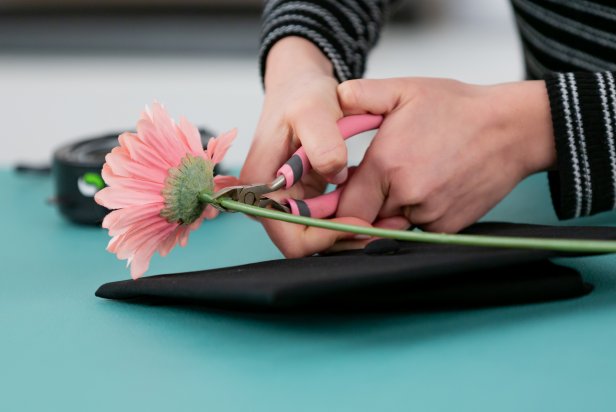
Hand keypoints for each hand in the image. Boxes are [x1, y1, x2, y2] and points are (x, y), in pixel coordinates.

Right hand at [241, 37, 376, 256]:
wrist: (301, 88)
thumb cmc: (300, 96)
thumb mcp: (312, 109)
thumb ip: (322, 141)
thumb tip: (335, 172)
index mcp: (260, 186)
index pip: (291, 235)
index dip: (326, 236)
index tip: (360, 221)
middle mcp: (268, 200)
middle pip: (305, 242)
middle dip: (343, 238)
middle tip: (382, 226)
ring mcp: (285, 201)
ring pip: (318, 236)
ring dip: (350, 231)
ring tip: (385, 219)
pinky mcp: (303, 199)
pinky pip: (326, 221)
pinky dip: (350, 219)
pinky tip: (374, 209)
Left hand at [336, 77, 556, 232]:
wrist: (511, 129)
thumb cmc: (458, 109)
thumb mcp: (404, 90)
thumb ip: (360, 95)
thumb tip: (333, 101)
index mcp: (387, 164)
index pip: (345, 207)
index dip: (341, 202)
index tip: (346, 190)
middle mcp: (408, 195)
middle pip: (367, 219)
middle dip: (366, 205)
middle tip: (380, 180)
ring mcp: (431, 215)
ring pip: (392, 225)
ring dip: (391, 211)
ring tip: (410, 178)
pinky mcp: (449, 227)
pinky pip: (418, 229)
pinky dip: (417, 215)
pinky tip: (430, 188)